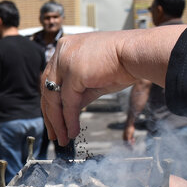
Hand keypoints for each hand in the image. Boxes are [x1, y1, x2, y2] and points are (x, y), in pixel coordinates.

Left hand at [41, 31, 136, 145]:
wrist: (139, 54)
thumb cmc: (122, 64)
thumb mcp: (92, 80)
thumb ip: (77, 94)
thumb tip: (66, 113)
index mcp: (65, 48)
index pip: (50, 80)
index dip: (50, 103)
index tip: (53, 121)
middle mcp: (61, 51)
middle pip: (47, 89)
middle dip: (50, 116)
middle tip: (55, 134)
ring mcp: (65, 60)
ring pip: (53, 97)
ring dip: (58, 121)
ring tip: (64, 138)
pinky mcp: (74, 71)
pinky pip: (67, 102)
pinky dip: (69, 119)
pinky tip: (72, 131)